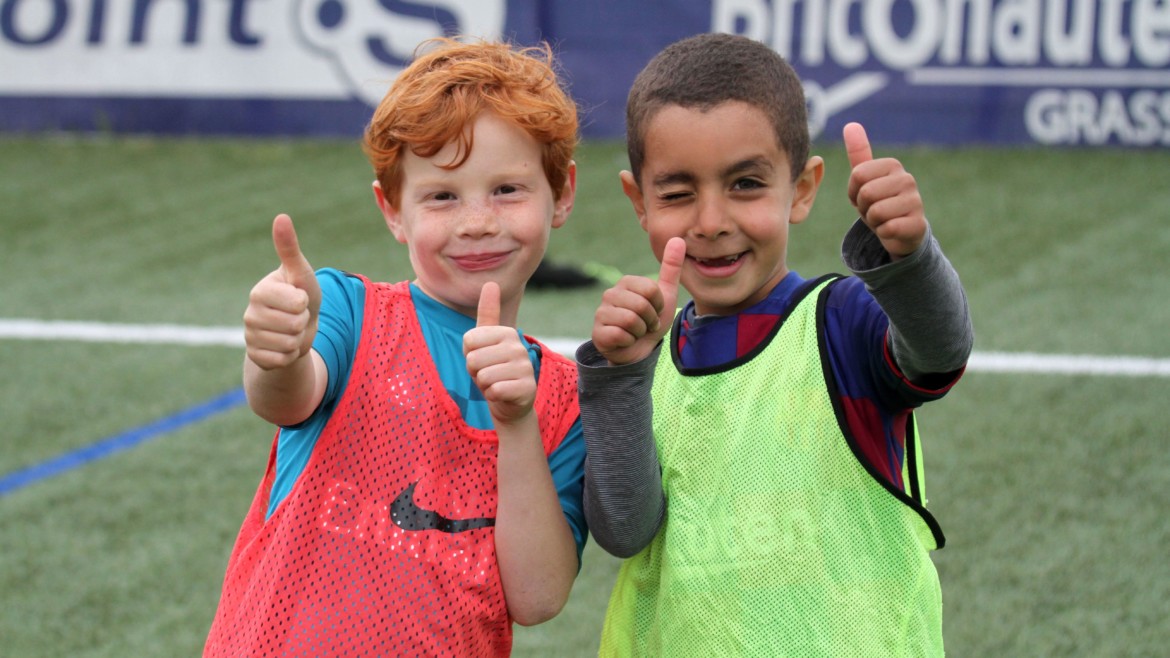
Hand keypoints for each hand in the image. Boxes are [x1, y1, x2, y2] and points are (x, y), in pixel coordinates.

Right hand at [243, 214, 321, 369]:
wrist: (298, 328)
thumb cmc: (301, 295)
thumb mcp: (300, 272)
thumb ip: (289, 248)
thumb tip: (281, 217)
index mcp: (260, 291)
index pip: (296, 302)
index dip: (305, 302)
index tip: (299, 298)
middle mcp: (249, 314)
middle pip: (293, 325)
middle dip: (303, 323)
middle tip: (297, 317)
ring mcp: (250, 336)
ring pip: (288, 344)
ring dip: (298, 339)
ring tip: (292, 330)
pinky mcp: (255, 356)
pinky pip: (282, 360)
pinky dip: (290, 355)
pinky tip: (284, 345)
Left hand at [464, 281, 535, 425]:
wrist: (510, 402)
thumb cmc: (493, 369)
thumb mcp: (485, 342)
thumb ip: (488, 313)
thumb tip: (491, 283)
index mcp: (506, 332)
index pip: (469, 340)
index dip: (469, 354)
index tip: (482, 359)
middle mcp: (518, 346)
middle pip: (473, 359)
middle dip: (475, 372)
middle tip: (489, 374)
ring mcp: (525, 366)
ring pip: (484, 376)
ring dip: (484, 385)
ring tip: (496, 383)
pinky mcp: (527, 387)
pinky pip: (495, 390)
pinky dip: (493, 396)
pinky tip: (503, 394)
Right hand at [592, 237, 685, 364]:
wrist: (639, 349)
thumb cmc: (651, 320)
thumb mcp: (666, 294)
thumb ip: (671, 267)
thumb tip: (677, 239)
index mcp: (626, 282)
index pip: (651, 290)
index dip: (659, 305)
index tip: (654, 311)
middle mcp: (610, 294)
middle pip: (641, 305)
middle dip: (650, 320)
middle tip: (646, 324)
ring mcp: (601, 313)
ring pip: (631, 321)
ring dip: (640, 332)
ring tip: (636, 332)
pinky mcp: (597, 332)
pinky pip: (620, 335)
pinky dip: (629, 341)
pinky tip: (625, 340)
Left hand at [844, 122, 926, 258]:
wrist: (899, 232)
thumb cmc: (879, 202)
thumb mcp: (865, 179)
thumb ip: (859, 153)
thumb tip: (851, 124)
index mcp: (892, 165)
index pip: (857, 175)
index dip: (854, 191)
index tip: (864, 196)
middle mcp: (907, 179)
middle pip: (866, 193)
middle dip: (863, 207)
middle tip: (874, 210)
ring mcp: (915, 201)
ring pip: (876, 212)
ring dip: (873, 221)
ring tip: (883, 219)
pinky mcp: (918, 224)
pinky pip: (887, 228)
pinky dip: (883, 233)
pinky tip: (892, 230)